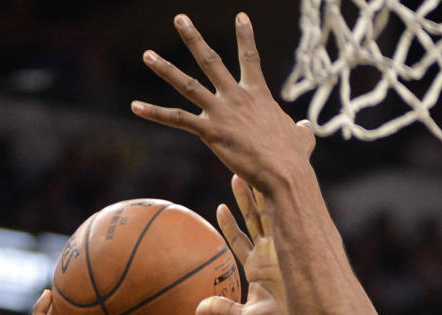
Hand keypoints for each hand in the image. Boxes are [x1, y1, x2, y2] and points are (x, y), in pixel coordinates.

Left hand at [131, 13, 314, 192]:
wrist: (284, 173)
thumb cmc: (294, 159)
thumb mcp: (302, 139)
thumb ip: (302, 130)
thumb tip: (306, 127)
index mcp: (258, 95)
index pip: (250, 58)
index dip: (245, 35)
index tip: (240, 15)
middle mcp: (236, 97)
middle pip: (211, 60)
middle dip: (193, 38)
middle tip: (179, 19)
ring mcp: (222, 112)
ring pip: (188, 84)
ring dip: (165, 69)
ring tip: (147, 55)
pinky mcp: (210, 131)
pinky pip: (177, 119)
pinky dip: (155, 112)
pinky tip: (135, 106)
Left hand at [195, 175, 291, 314]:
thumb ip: (223, 308)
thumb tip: (197, 310)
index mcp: (256, 268)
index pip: (240, 240)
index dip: (230, 224)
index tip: (221, 207)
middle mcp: (268, 254)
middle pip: (254, 219)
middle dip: (245, 197)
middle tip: (236, 172)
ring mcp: (280, 248)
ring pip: (265, 214)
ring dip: (255, 193)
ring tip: (244, 171)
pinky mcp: (289, 246)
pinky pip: (277, 218)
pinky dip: (271, 202)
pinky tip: (266, 184)